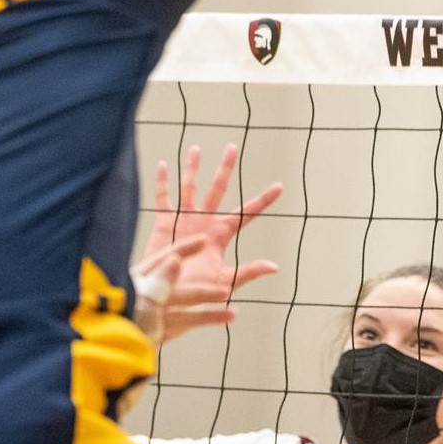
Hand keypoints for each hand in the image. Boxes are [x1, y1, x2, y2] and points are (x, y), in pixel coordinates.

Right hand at [139, 144, 282, 343]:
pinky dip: (163, 182)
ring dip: (192, 168)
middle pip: (217, 189)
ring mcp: (184, 220)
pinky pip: (163, 198)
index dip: (263, 200)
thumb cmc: (197, 291)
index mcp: (221, 233)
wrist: (167, 296)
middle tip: (232, 147)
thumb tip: (274, 267)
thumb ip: (248, 272)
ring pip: (189, 187)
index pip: (246, 212)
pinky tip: (163, 165)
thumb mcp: (224, 281)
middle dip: (224, 168)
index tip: (280, 186)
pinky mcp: (164, 223)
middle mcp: (204, 222)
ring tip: (195, 148)